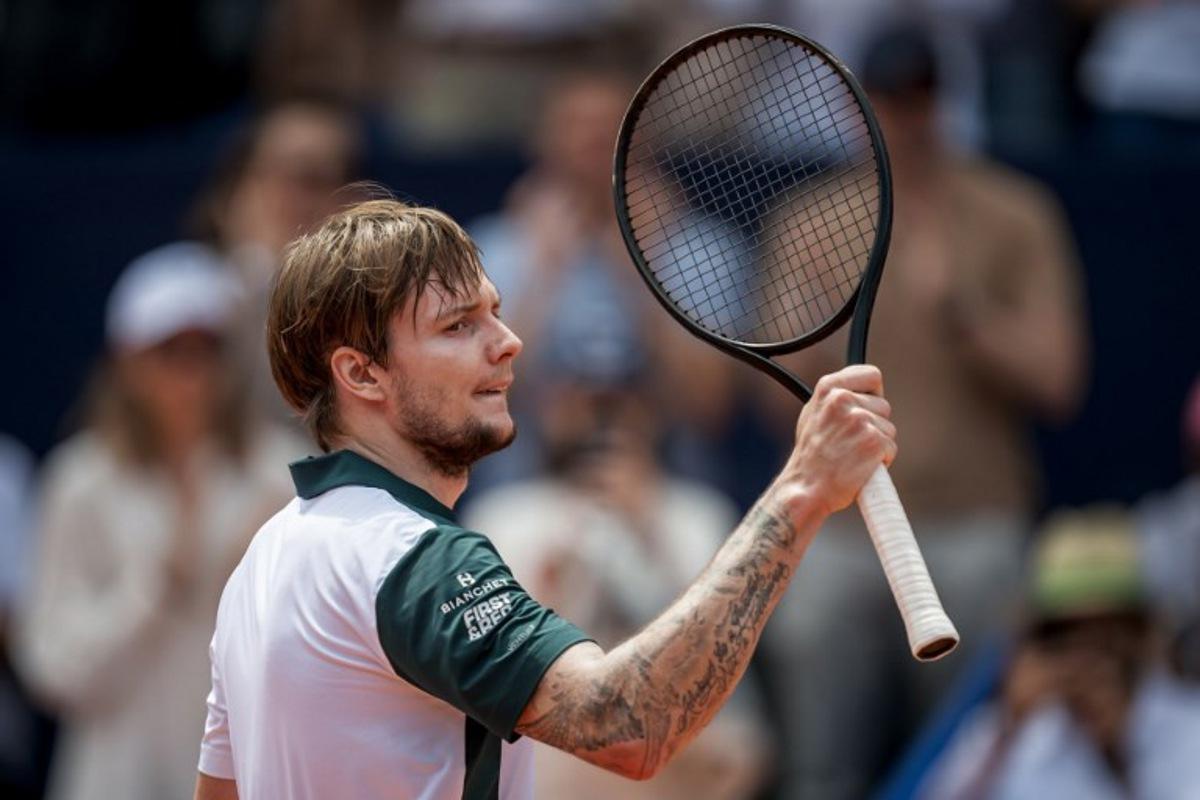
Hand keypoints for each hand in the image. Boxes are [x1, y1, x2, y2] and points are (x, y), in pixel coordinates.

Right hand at [775, 365, 895, 521]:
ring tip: (852, 455)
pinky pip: (891, 447)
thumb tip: (860, 390)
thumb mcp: (813, 415)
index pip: (871, 375)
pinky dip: (881, 460)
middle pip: (883, 405)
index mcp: (828, 388)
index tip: (866, 406)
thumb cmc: (810, 456)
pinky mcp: (874, 441)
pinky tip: (860, 466)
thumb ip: (835, 398)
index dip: (872, 394)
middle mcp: (843, 399)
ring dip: (877, 443)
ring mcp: (860, 420)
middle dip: (874, 424)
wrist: (806, 488)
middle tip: (851, 441)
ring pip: (889, 428)